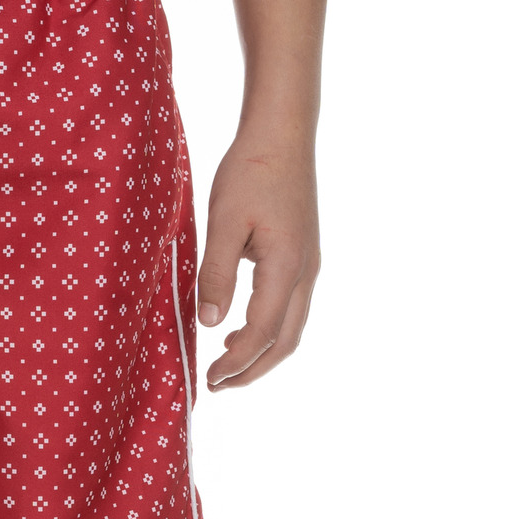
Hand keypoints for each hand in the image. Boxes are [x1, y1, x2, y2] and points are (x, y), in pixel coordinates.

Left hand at [196, 132, 320, 389]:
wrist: (282, 133)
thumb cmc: (251, 171)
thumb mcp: (224, 222)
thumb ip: (217, 275)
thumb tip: (210, 322)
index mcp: (287, 267)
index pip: (262, 333)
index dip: (237, 361)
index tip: (210, 377)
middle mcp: (306, 272)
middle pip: (286, 342)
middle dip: (253, 370)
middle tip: (218, 385)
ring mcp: (309, 265)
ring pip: (292, 327)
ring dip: (262, 352)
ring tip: (227, 364)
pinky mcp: (303, 255)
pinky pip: (291, 308)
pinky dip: (269, 330)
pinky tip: (241, 327)